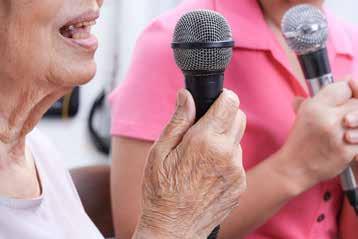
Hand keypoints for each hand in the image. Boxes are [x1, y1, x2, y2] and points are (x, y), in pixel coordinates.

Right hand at [134, 89, 246, 238]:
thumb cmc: (160, 191)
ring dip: (224, 140)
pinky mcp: (240, 185)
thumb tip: (186, 95)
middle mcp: (226, 154)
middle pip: (239, 117)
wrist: (173, 229)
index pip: (229, 103)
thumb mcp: (160, 152)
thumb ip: (177, 121)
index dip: (223, 97)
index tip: (214, 101)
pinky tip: (208, 172)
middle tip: (204, 128)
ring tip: (202, 156)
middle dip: (224, 115)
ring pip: (237, 140)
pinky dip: (226, 160)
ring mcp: (237, 171)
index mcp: (205, 141)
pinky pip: (238, 162)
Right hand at [277, 81, 357, 193]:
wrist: (295, 167)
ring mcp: (337, 134)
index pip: (343, 88)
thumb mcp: (304, 114)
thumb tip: (342, 83)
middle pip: (357, 103)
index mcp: (314, 107)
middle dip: (355, 109)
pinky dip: (357, 140)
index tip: (346, 98)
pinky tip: (350, 141)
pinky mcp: (346, 150)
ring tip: (348, 129)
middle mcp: (326, 118)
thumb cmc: (300, 141)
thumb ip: (319, 99)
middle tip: (347, 118)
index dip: (347, 92)